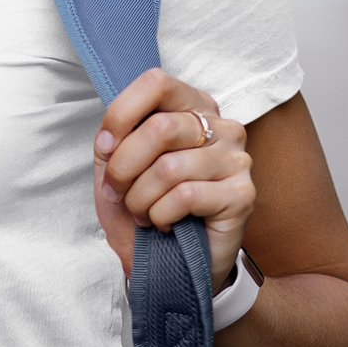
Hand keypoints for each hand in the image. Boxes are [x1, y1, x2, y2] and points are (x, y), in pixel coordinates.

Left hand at [93, 68, 254, 289]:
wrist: (173, 263)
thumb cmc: (148, 209)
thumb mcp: (118, 168)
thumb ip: (115, 140)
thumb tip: (110, 138)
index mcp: (193, 108)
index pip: (157, 83)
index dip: (121, 115)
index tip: (105, 149)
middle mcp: (222, 127)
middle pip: (160, 128)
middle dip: (124, 168)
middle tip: (119, 192)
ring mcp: (236, 159)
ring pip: (169, 168)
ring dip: (140, 199)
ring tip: (143, 213)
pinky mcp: (242, 194)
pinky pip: (185, 196)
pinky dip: (161, 215)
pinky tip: (166, 223)